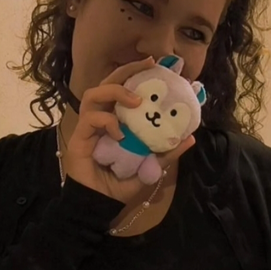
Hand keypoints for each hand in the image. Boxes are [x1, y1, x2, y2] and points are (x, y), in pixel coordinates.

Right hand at [62, 56, 195, 203]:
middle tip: (146, 66)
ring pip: (93, 95)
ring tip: (135, 100)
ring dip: (115, 92)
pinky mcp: (79, 138)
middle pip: (106, 83)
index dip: (135, 74)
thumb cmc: (122, 184)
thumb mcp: (151, 167)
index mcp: (117, 120)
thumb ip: (167, 152)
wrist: (100, 204)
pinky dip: (107, 122)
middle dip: (125, 71)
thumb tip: (191, 138)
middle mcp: (101, 119)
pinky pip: (91, 120)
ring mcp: (88, 127)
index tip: (154, 64)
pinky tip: (120, 134)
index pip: (122, 89)